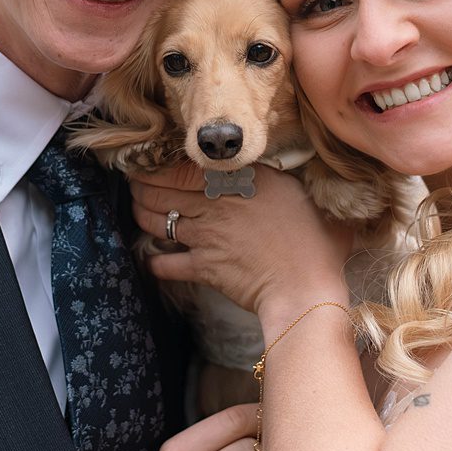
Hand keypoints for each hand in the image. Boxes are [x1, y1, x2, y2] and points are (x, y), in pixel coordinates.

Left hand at [130, 162, 352, 321]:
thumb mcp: (305, 193)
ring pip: (157, 220)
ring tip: (137, 210)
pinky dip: (155, 263)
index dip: (159, 164)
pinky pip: (166, 264)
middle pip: (162, 190)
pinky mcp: (204, 267)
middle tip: (133, 183)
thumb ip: (285, 176)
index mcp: (241, 179)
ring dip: (141, 215)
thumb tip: (286, 164)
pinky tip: (152, 260)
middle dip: (141, 185)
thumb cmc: (317, 241)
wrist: (307, 289)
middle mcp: (216, 203)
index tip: (149, 161)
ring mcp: (207, 235)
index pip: (186, 165)